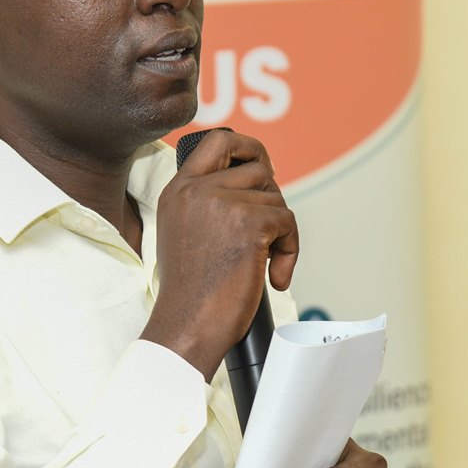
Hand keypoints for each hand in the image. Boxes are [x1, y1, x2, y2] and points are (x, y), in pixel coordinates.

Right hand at [141, 129, 297, 379]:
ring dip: (281, 231)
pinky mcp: (248, 223)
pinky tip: (274, 277)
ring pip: (275, 198)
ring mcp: (221, 203)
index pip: (216, 142)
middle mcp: (196, 190)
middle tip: (271, 232)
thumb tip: (254, 188)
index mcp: (178, 191)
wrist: (188, 325)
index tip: (263, 166)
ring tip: (266, 263)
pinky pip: (287, 222)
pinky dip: (290, 250)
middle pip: (257, 169)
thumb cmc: (191, 294)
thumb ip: (207, 205)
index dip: (247, 147)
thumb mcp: (184, 234)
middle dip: (271, 199)